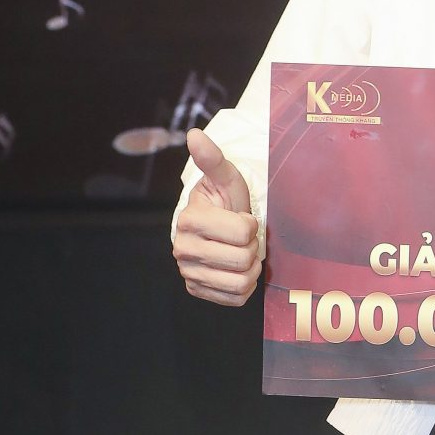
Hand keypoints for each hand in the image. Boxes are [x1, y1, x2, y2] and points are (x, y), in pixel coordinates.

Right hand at [172, 129, 261, 305]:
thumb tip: (195, 134)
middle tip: (243, 239)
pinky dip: (243, 287)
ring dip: (250, 269)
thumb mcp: (225, 177)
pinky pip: (235, 299)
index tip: (241, 218)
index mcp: (188, 219)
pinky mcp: (197, 290)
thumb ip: (212, 159)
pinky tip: (235, 270)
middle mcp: (182, 249)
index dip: (250, 225)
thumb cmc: (224, 201)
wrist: (215, 228)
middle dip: (252, 248)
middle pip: (243, 260)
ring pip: (241, 282)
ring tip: (241, 254)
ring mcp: (188, 272)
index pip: (243, 232)